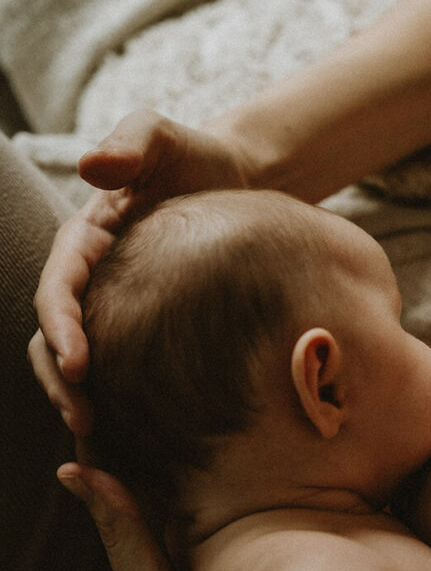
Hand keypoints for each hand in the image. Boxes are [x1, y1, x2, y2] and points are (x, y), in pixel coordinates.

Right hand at [28, 109, 251, 434]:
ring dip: (79, 397)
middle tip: (83, 419)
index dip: (61, 327)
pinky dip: (115, 398)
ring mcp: (113, 305)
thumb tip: (91, 168)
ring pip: (79, 359)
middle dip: (60, 379)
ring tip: (96, 433)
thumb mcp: (163, 137)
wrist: (234, 180)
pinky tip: (135, 433)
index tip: (78, 365)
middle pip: (55, 335)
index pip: (57, 289)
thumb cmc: (195, 156)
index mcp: (84, 241)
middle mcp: (90, 279)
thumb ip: (132, 144)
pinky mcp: (139, 325)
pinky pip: (118, 366)